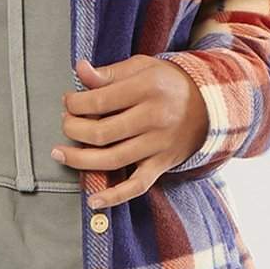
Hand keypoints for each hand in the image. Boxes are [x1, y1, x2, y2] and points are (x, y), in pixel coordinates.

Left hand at [50, 56, 208, 208]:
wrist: (209, 104)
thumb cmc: (168, 82)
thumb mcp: (142, 67)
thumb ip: (109, 72)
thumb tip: (79, 70)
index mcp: (147, 89)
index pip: (99, 100)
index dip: (75, 103)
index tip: (68, 102)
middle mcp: (154, 118)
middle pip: (102, 132)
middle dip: (73, 129)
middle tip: (65, 123)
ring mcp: (158, 145)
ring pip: (112, 160)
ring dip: (80, 159)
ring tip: (60, 153)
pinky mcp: (162, 164)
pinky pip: (137, 185)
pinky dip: (114, 196)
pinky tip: (93, 201)